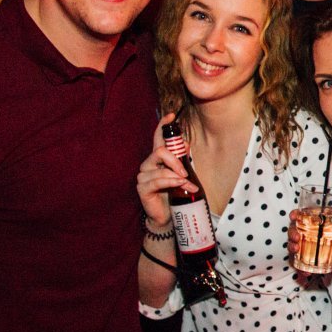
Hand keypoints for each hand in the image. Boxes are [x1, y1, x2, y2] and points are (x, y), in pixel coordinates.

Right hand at [135, 112, 195, 226]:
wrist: (168, 215)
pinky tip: (181, 186)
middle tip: (186, 170)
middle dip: (176, 159)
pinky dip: (172, 182)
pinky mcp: (143, 188)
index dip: (162, 126)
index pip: (157, 138)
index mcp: (158, 158)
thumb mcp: (182, 174)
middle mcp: (148, 164)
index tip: (170, 116)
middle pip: (160, 151)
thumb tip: (187, 144)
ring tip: (188, 185)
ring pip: (161, 168)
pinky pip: (158, 180)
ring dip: (178, 176)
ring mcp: (144, 176)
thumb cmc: (174, 193)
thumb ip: (182, 159)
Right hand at [287, 210, 331, 276]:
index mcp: (319, 225)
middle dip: (292, 233)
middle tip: (296, 237)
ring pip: (294, 246)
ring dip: (292, 247)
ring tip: (297, 250)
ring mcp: (309, 248)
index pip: (304, 217)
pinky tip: (306, 271)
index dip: (296, 215)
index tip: (294, 216)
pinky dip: (300, 268)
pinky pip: (301, 264)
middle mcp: (311, 235)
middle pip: (294, 231)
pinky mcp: (310, 261)